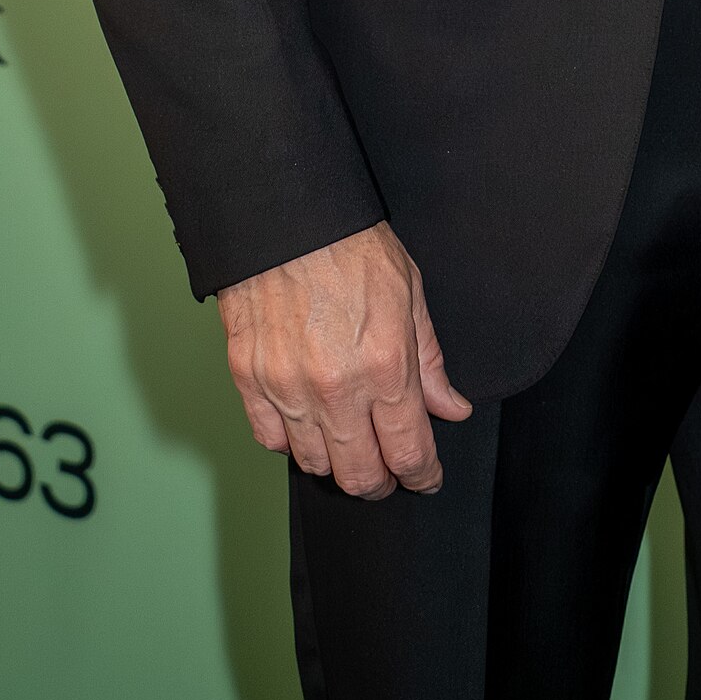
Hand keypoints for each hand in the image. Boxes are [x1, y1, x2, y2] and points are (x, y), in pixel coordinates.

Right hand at [217, 220, 472, 499]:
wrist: (285, 217)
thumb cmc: (350, 245)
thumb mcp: (410, 293)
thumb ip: (430, 361)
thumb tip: (451, 408)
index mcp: (386, 367)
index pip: (409, 452)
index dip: (422, 475)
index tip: (426, 478)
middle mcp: (337, 389)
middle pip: (360, 475)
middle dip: (382, 482)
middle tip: (390, 472)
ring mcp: (288, 388)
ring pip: (314, 463)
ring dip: (337, 463)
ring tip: (349, 445)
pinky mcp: (249, 380)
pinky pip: (271, 439)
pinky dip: (291, 442)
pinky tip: (307, 425)